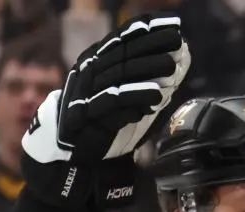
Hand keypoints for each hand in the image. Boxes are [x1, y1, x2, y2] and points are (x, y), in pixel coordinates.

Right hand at [21, 14, 189, 206]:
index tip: (169, 24)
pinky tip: (154, 98)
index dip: (144, 31)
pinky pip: (113, 108)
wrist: (69, 153)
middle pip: (122, 56)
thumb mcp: (120, 96)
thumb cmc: (100, 121)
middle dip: (150, 45)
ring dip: (146, 70)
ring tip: (171, 66)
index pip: (120, 41)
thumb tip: (175, 63)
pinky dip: (134, 101)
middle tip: (176, 40)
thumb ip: (141, 80)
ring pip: (118, 78)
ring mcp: (86, 96)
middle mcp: (88, 75)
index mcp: (94, 64)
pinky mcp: (88, 120)